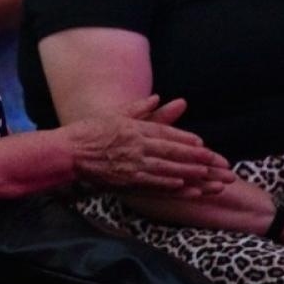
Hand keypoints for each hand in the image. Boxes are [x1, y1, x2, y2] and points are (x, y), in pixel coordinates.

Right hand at [65, 95, 233, 194]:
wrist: (66, 152)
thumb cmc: (87, 132)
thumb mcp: (113, 114)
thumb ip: (137, 108)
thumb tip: (156, 97)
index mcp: (133, 128)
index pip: (165, 133)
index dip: (185, 138)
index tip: (202, 143)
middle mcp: (135, 145)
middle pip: (172, 151)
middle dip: (196, 157)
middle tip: (217, 161)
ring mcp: (131, 164)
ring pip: (166, 168)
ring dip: (188, 172)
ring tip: (208, 175)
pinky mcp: (125, 180)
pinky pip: (151, 183)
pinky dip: (168, 185)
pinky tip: (182, 186)